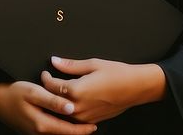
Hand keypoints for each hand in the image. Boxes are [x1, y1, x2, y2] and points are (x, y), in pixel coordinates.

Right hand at [0, 81, 97, 134]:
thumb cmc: (14, 94)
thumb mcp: (34, 93)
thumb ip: (53, 101)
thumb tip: (71, 108)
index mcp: (42, 124)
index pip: (67, 131)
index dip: (82, 130)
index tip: (94, 126)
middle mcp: (40, 131)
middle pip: (64, 134)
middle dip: (78, 131)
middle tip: (93, 124)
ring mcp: (36, 132)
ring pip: (58, 132)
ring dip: (70, 129)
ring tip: (83, 123)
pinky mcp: (33, 129)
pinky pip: (51, 130)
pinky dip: (61, 127)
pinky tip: (66, 120)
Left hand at [40, 56, 166, 123]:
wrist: (136, 88)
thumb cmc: (117, 74)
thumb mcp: (93, 64)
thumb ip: (71, 65)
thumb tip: (55, 61)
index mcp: (77, 90)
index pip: (52, 86)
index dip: (46, 78)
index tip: (46, 73)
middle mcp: (78, 106)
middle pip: (53, 100)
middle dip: (48, 91)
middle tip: (49, 81)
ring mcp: (84, 116)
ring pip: (62, 111)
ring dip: (57, 103)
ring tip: (57, 92)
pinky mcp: (91, 121)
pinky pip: (73, 117)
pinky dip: (68, 110)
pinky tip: (70, 103)